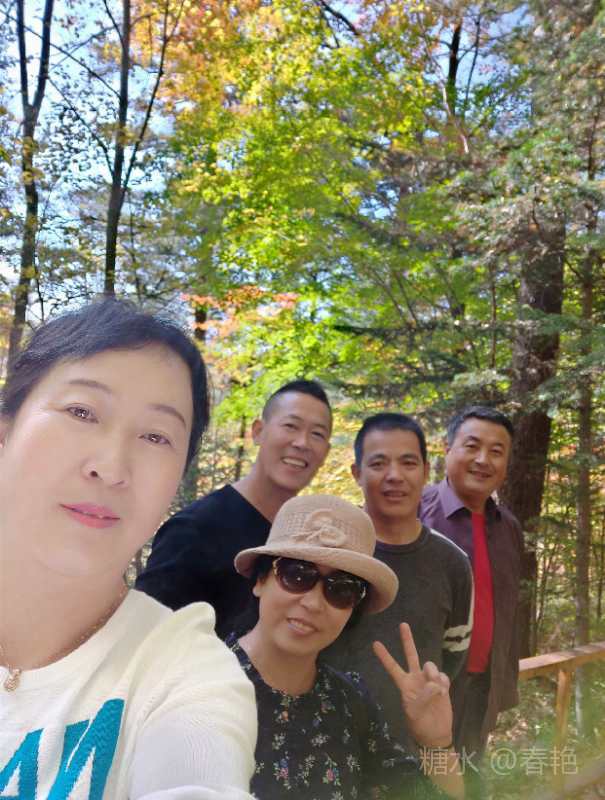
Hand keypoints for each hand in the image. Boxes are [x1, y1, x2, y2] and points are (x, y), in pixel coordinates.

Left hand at [373, 623, 452, 747]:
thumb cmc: (420, 724)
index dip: (384, 656)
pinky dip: (443, 682)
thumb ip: (423, 696)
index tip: (375, 643)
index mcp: (404, 685)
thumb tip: (433, 683)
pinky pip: (442, 676)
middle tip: (402, 624)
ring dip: (432, 672)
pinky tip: (443, 692)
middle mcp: (415, 678)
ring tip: (436, 687)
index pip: (392, 668)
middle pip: (411, 655)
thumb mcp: (415, 712)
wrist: (436, 733)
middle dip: (407, 640)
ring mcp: (428, 680)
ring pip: (429, 665)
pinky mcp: (441, 684)